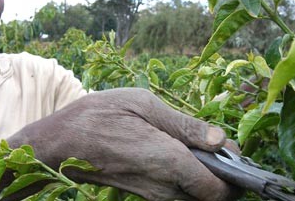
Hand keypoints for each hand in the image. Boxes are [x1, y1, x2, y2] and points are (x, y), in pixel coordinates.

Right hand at [8, 87, 242, 200]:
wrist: (58, 143)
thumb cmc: (98, 115)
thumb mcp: (142, 103)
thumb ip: (184, 124)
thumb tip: (220, 139)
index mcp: (168, 160)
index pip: (219, 189)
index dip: (236, 175)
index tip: (233, 152)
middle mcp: (163, 186)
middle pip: (211, 197)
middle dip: (224, 177)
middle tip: (217, 147)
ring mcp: (152, 194)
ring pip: (195, 197)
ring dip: (205, 178)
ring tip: (196, 147)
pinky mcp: (142, 194)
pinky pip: (176, 193)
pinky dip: (187, 179)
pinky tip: (176, 152)